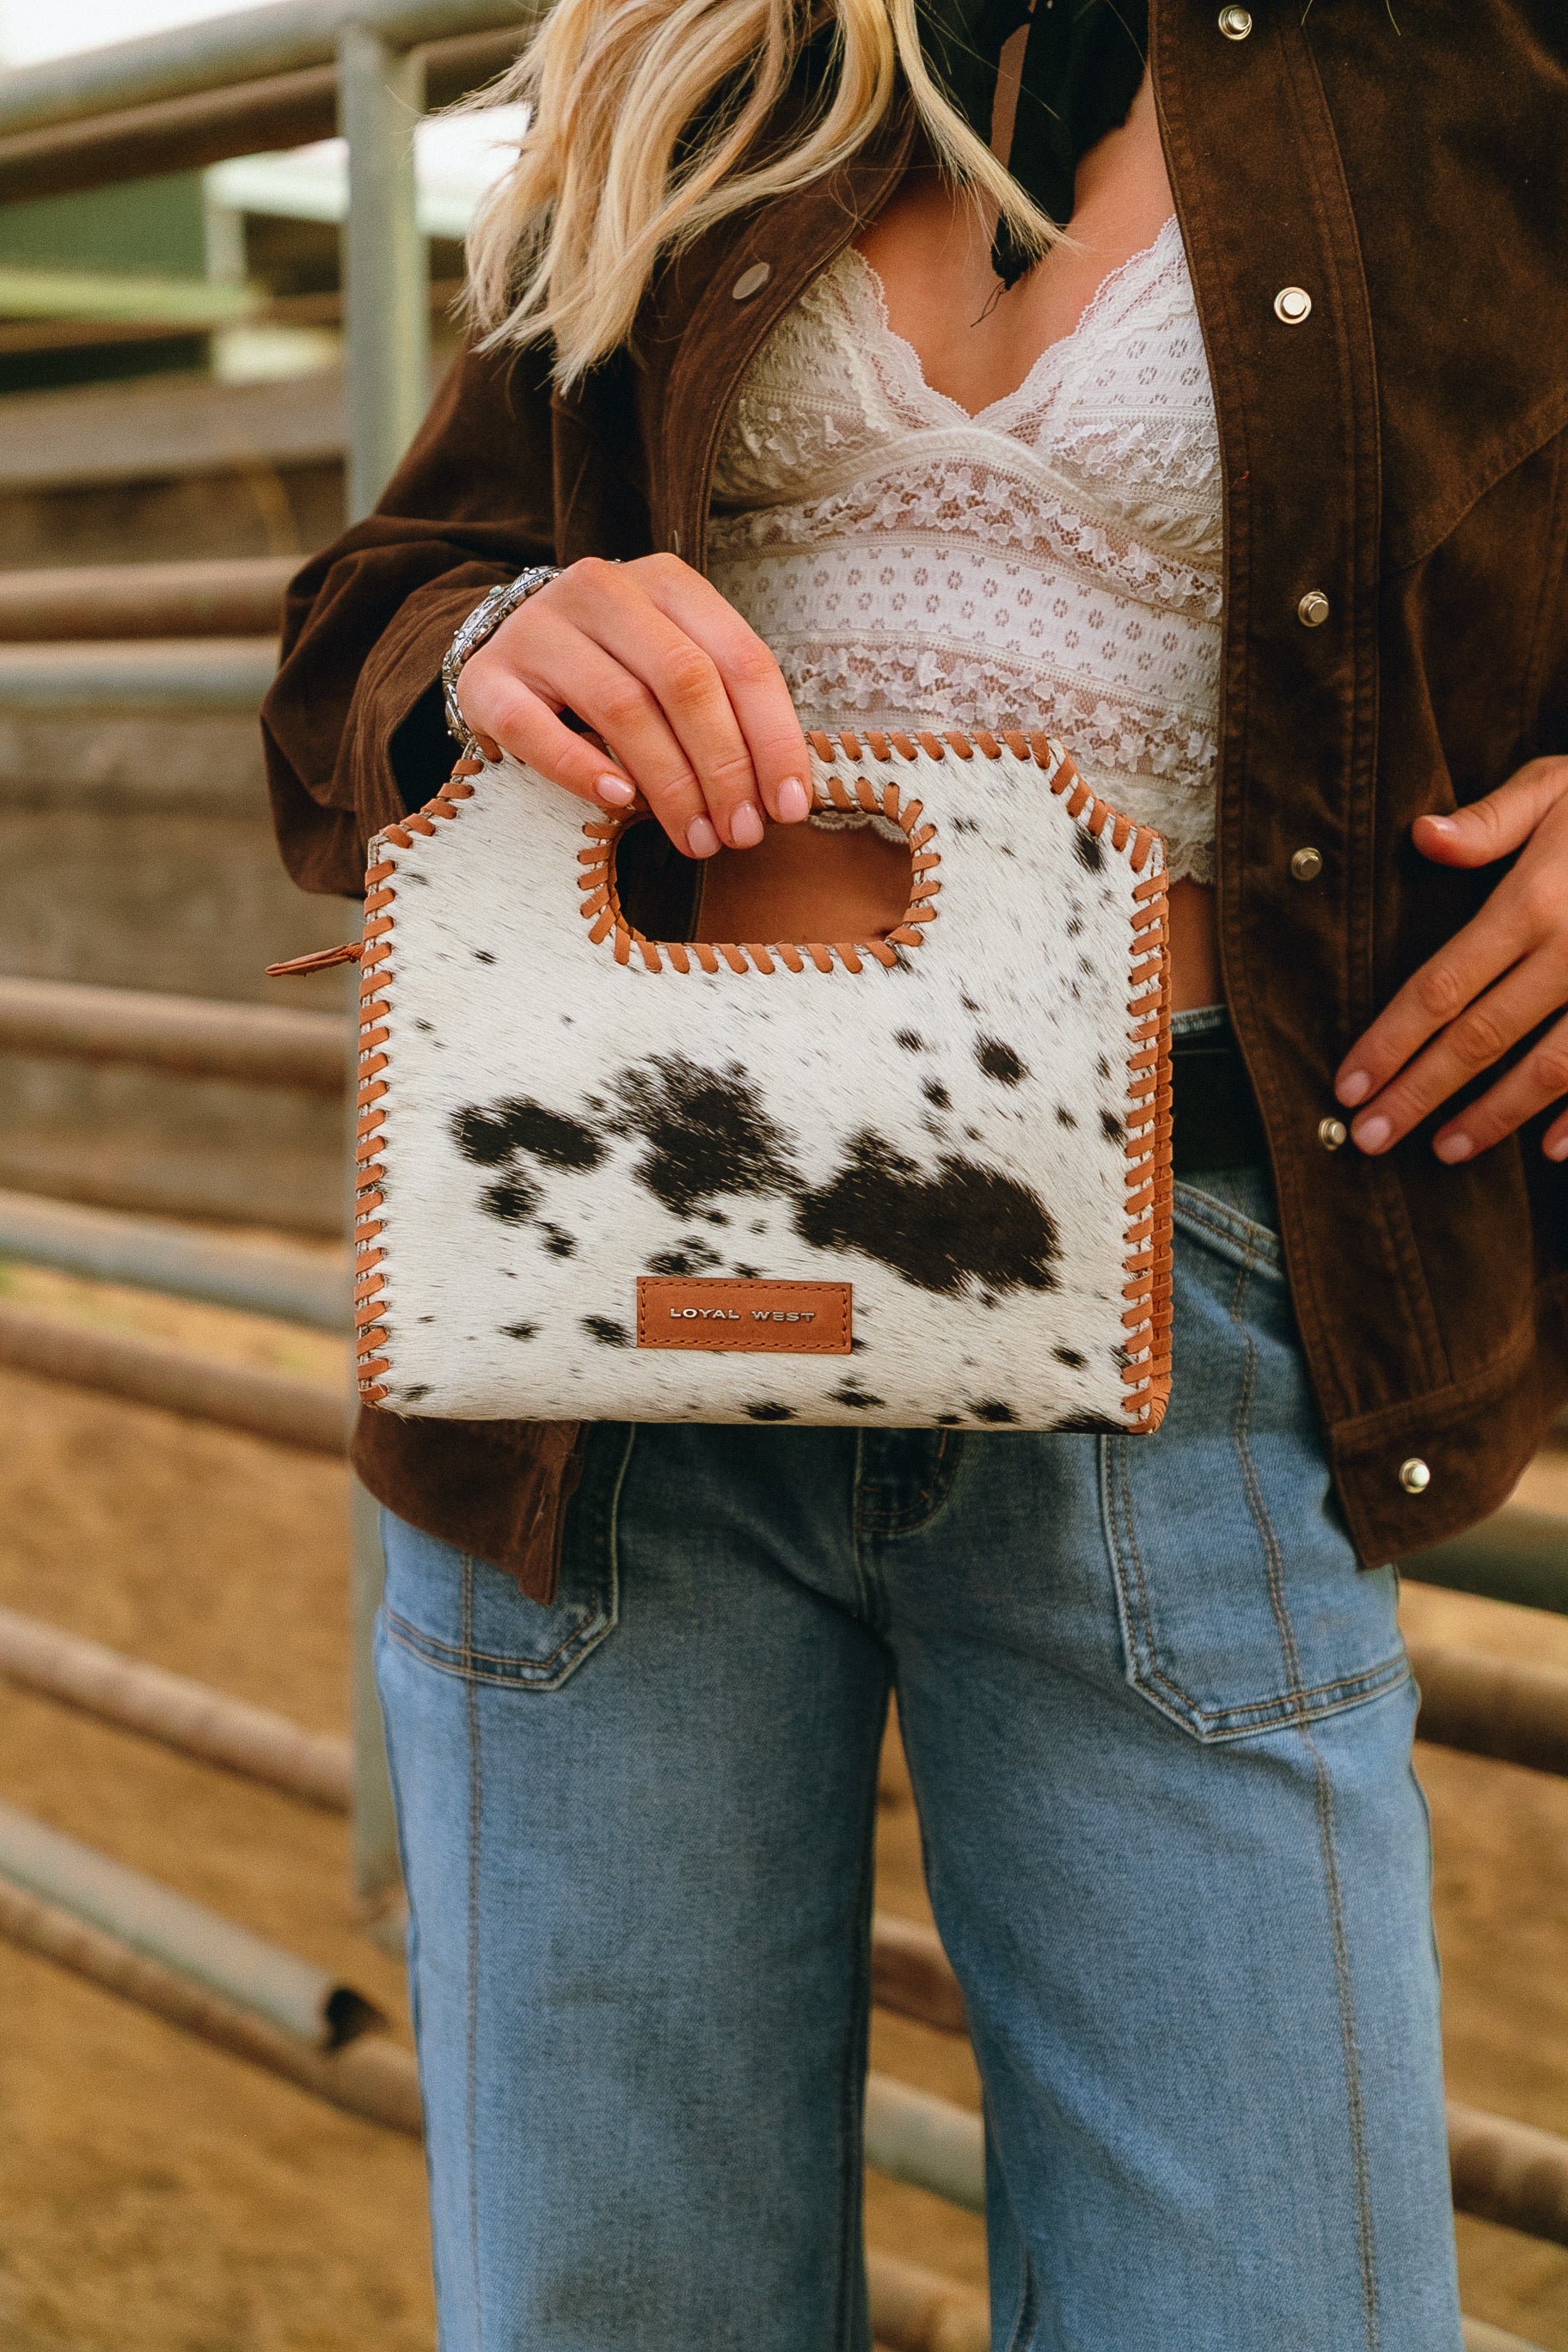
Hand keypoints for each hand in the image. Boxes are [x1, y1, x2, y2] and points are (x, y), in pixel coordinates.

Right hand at [454, 553, 811, 858]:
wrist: (509, 649)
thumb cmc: (613, 667)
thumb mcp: (674, 664)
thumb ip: (724, 708)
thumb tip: (781, 794)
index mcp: (667, 582)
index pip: (740, 659)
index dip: (773, 738)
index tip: (789, 807)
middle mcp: (603, 591)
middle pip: (686, 682)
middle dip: (724, 768)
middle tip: (739, 834)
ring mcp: (541, 629)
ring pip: (622, 706)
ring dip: (669, 784)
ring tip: (695, 837)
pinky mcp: (490, 677)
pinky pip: (537, 729)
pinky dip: (581, 768)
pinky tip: (618, 800)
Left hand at [1335, 756, 1567, 1164]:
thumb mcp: (1559, 786)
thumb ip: (1490, 821)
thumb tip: (1422, 837)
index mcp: (1536, 900)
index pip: (1442, 986)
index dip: (1389, 1042)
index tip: (1347, 1085)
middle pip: (1481, 1039)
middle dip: (1419, 1094)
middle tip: (1371, 1138)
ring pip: (1550, 1070)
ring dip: (1494, 1117)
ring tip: (1444, 1150)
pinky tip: (1548, 1148)